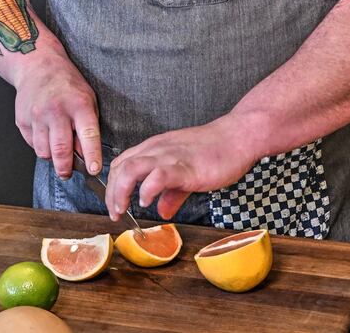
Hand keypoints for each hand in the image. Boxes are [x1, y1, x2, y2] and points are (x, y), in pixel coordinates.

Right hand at [13, 49, 101, 179]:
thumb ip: (88, 126)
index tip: (94, 170)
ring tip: (57, 148)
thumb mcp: (87, 98)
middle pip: (61, 150)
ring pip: (44, 152)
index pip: (88, 135)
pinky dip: (40, 146)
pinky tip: (45, 134)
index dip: (91, 156)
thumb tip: (85, 155)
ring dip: (52, 157)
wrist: (38, 65)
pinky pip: (32, 145)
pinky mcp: (22, 120)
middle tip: (68, 173)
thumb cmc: (67, 84)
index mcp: (79, 104)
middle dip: (66, 169)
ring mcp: (37, 116)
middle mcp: (57, 110)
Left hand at [105, 114, 254, 220]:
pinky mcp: (185, 167)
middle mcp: (158, 149)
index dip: (113, 185)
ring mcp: (170, 156)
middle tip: (116, 213)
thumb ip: (172, 192)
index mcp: (156, 148)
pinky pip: (158, 176)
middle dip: (112, 193)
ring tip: (124, 210)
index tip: (115, 204)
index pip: (122, 162)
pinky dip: (147, 190)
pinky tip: (147, 202)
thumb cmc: (215, 151)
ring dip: (121, 192)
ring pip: (131, 169)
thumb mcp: (186, 171)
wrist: (237, 137)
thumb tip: (163, 212)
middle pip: (120, 167)